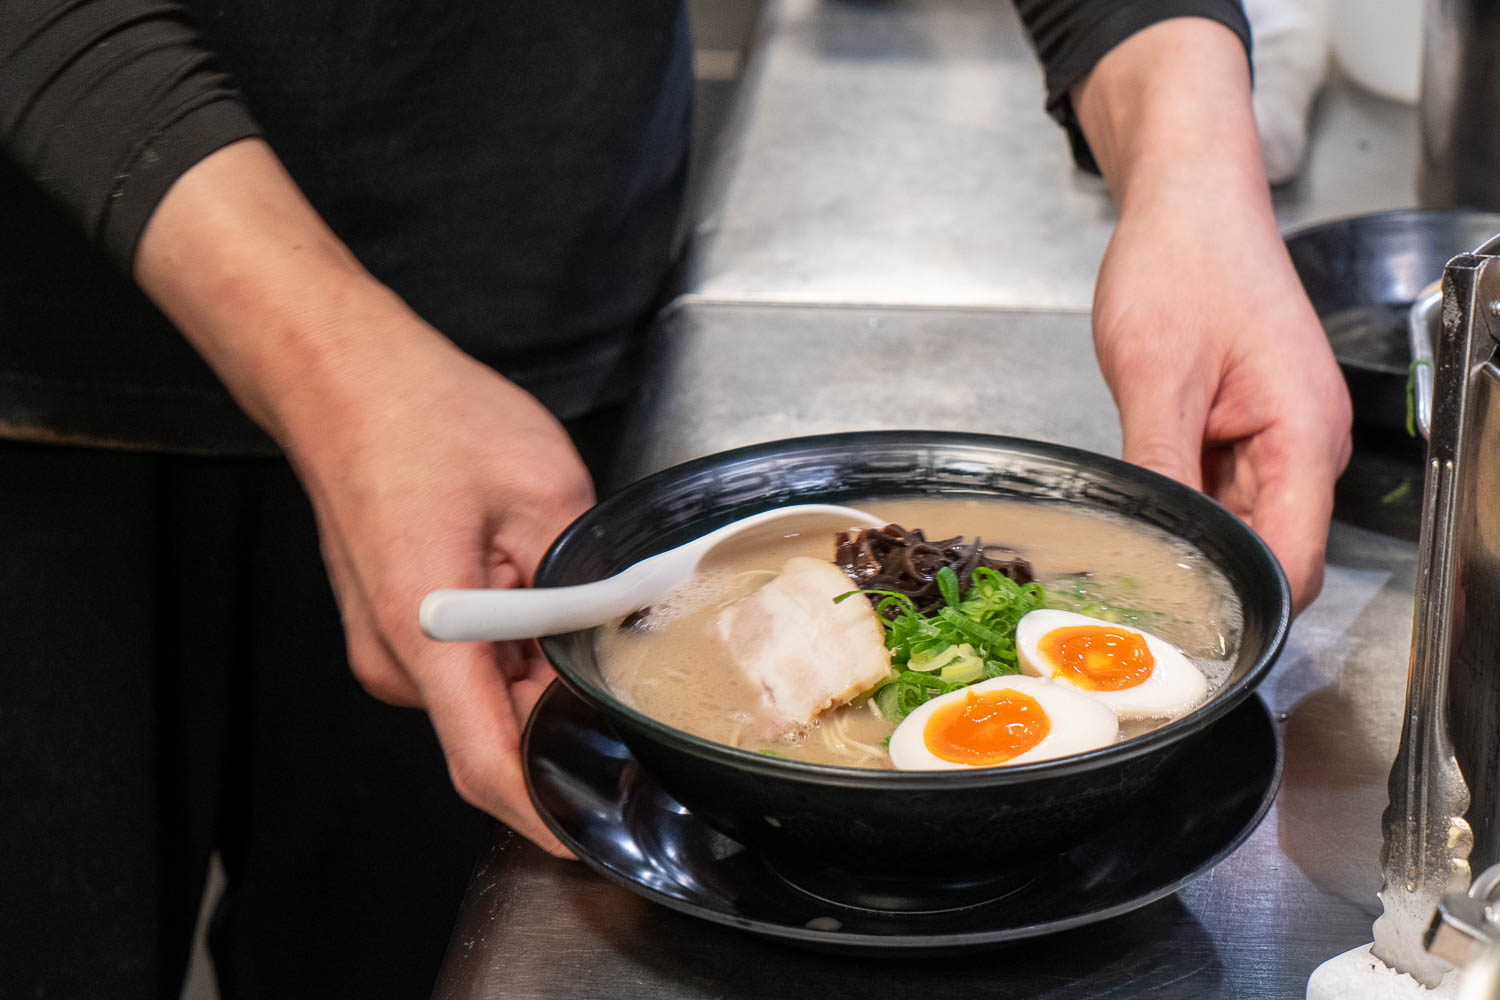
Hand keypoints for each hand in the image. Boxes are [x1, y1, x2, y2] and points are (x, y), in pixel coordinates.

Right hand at [135, 139, 592, 853]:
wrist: (341, 376)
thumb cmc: (423, 416)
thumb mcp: (545, 489)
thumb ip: (584, 579)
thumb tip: (617, 631)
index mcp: (428, 632)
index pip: (488, 764)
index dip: (545, 813)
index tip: (595, 835)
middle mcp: (396, 659)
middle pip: (495, 730)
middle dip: (563, 713)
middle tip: (626, 674)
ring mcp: (386, 647)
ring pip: (482, 695)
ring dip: (536, 672)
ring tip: (572, 602)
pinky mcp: (390, 627)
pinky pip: (461, 666)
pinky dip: (508, 650)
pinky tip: (533, 593)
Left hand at [1092, 194, 1350, 612]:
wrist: (1188, 203)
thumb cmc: (1185, 262)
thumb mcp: (1156, 372)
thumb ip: (1159, 465)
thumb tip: (1159, 543)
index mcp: (1303, 435)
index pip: (1295, 561)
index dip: (1247, 604)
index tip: (1182, 630)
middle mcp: (1304, 445)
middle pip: (1271, 552)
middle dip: (1211, 577)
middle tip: (1132, 598)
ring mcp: (1278, 438)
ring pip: (1242, 525)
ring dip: (1193, 537)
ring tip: (1128, 546)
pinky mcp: (1250, 427)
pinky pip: (1222, 491)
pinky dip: (1186, 503)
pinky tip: (1141, 502)